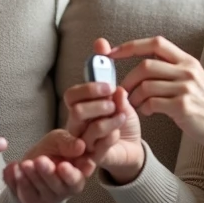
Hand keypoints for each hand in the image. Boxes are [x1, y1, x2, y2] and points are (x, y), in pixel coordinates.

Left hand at [3, 129, 95, 202]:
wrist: (34, 161)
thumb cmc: (53, 150)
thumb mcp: (60, 141)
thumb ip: (69, 143)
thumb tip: (80, 146)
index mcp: (77, 177)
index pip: (76, 179)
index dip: (69, 174)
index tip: (62, 165)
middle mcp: (63, 191)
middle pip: (56, 186)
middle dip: (47, 172)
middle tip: (39, 160)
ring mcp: (46, 198)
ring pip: (38, 190)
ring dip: (30, 176)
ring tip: (24, 163)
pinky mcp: (30, 201)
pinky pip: (22, 194)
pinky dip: (15, 181)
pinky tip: (13, 167)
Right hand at [64, 38, 145, 183]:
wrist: (131, 149)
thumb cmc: (120, 120)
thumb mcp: (117, 94)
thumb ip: (107, 73)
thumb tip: (101, 42)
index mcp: (80, 107)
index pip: (72, 95)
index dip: (89, 88)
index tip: (109, 85)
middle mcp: (77, 125)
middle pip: (76, 111)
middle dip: (98, 104)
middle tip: (115, 102)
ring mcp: (84, 144)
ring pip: (88, 130)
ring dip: (109, 121)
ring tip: (123, 115)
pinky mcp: (94, 160)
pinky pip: (98, 149)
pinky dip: (111, 137)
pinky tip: (120, 132)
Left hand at [111, 36, 203, 161]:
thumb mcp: (193, 79)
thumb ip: (172, 69)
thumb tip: (144, 64)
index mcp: (187, 61)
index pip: (155, 43)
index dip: (131, 46)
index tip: (112, 53)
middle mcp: (187, 71)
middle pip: (146, 65)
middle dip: (128, 78)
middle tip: (123, 90)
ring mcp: (186, 88)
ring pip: (146, 85)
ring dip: (134, 97)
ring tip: (135, 105)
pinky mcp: (183, 106)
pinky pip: (152, 103)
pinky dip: (144, 108)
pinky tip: (147, 112)